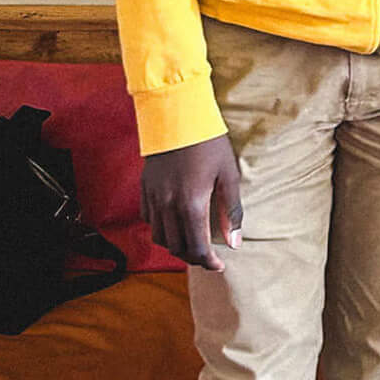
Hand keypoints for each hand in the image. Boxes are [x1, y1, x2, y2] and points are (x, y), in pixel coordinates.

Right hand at [141, 135, 241, 270]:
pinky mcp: (144, 189)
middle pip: (176, 247)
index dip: (208, 262)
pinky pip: (149, 220)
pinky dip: (161, 229)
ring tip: (191, 243)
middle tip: (207, 256)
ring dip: (175, 246)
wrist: (177, 115)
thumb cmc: (208, 143)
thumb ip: (231, 211)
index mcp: (192, 205)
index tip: (219, 265)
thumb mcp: (228, 175)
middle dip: (193, 257)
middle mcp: (168, 206)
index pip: (197, 248)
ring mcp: (153, 198)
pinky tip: (174, 224)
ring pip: (159, 237)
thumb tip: (234, 242)